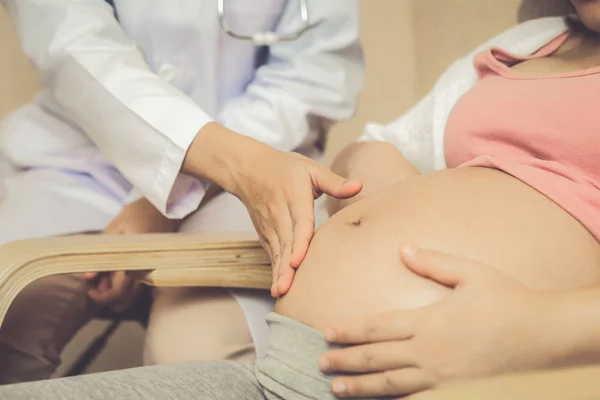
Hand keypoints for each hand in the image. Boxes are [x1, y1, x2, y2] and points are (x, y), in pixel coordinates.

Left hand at [85, 198, 178, 311]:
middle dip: (107, 298)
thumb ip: (100, 254)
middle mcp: (144, 271)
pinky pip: (138, 287)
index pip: (118, 292)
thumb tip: (88, 277)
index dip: (101, 297)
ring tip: (104, 278)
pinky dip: (125, 287)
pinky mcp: (153, 268)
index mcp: (134, 261)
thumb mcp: (113, 229)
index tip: (90, 290)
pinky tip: (116, 274)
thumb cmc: (136, 214)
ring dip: (116, 294)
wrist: (162, 207)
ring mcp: (150, 271)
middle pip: (125, 300)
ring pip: (132, 297)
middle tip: (95, 285)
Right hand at [182, 123, 361, 297]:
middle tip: (286, 289)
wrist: (248, 169)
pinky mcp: (265, 234)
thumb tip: (359, 187)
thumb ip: (334, 181)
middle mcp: (279, 214)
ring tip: (281, 293)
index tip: (298, 261)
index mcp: (294, 198)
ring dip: (278, 273)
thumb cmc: (284, 168)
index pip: (299, 224)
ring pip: (276, 252)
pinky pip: (271, 254)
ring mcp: (269, 226)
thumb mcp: (310, 168)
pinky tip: (278, 288)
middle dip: (285, 267)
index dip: (299, 243)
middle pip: (285, 244)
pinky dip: (274, 270)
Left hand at [319, 246, 556, 397]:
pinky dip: (390, 399)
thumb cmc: (507, 300)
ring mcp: (440, 378)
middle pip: (375, 358)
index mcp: (427, 321)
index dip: (349, 330)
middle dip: (344, 360)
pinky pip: (414, 398)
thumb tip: (402, 249)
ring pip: (389, 384)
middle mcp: (428, 352)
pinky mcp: (454, 393)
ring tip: (335, 389)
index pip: (377, 327)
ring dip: (359, 386)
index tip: (327, 333)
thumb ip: (433, 263)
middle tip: (320, 363)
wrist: (544, 337)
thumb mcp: (470, 273)